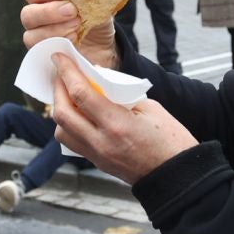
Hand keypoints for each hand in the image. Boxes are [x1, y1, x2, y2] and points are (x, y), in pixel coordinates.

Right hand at [21, 0, 116, 68]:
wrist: (104, 43)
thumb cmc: (96, 16)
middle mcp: (37, 17)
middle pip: (27, 14)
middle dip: (49, 12)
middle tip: (71, 10)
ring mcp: (39, 37)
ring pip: (31, 35)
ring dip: (54, 30)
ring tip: (76, 26)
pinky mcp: (45, 54)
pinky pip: (42, 51)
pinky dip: (56, 44)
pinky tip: (73, 39)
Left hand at [50, 55, 196, 184]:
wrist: (177, 176)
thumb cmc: (171, 141)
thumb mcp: (150, 109)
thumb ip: (121, 96)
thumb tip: (100, 84)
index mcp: (117, 125)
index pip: (80, 94)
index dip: (66, 72)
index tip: (59, 57)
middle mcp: (101, 142)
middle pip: (63, 113)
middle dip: (57, 88)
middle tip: (60, 72)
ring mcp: (97, 155)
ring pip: (62, 131)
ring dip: (60, 109)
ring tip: (67, 93)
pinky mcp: (98, 162)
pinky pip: (72, 142)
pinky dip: (69, 124)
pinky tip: (78, 113)